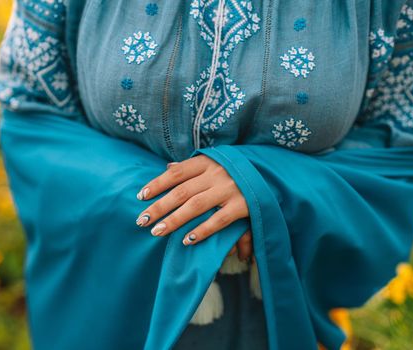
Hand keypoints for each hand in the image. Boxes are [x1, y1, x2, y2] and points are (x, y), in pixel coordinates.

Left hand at [135, 155, 252, 260]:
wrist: (272, 172)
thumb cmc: (235, 170)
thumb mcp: (214, 162)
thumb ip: (192, 167)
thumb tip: (167, 168)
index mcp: (207, 162)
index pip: (176, 173)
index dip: (157, 184)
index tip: (140, 197)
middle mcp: (217, 174)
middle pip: (181, 192)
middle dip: (159, 207)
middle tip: (142, 221)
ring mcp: (230, 189)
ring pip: (195, 206)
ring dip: (174, 220)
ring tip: (157, 232)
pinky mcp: (243, 205)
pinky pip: (219, 220)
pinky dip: (202, 230)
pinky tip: (187, 240)